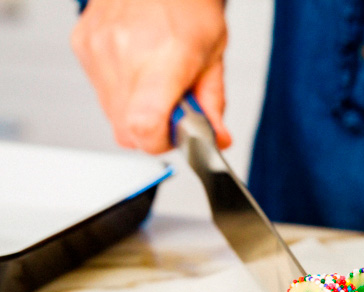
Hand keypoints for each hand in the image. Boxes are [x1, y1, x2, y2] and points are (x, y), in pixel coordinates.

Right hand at [71, 0, 230, 152]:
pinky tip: (137, 66)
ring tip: (156, 80)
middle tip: (172, 106)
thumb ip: (213, 104)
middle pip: (127, 131)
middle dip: (153, 131)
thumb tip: (218, 139)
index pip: (145, 127)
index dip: (160, 143)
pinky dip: (121, 91)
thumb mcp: (214, 55)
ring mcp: (98, 49)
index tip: (175, 136)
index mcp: (164, 58)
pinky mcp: (82, 45)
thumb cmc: (189, 3)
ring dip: (136, 111)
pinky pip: (100, 91)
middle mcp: (124, 54)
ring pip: (112, 115)